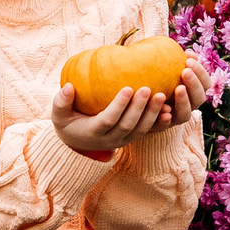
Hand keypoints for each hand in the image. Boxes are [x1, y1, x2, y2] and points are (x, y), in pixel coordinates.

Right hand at [51, 57, 211, 154]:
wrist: (78, 142)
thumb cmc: (68, 121)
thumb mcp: (59, 114)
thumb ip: (61, 101)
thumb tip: (68, 87)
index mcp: (93, 132)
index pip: (108, 120)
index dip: (119, 106)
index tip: (127, 88)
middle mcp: (110, 139)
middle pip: (129, 126)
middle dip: (140, 108)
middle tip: (149, 89)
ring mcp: (123, 140)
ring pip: (142, 130)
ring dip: (153, 114)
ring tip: (162, 95)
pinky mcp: (133, 137)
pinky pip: (148, 131)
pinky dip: (159, 122)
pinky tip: (170, 107)